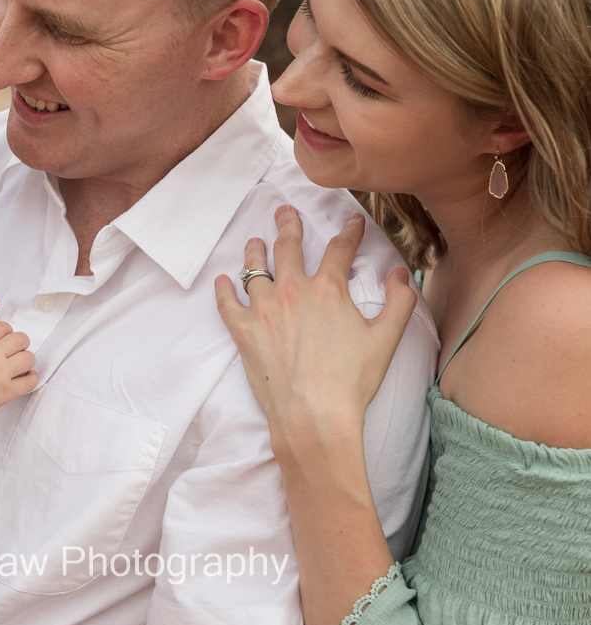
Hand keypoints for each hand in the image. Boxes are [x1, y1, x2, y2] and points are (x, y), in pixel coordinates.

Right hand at [0, 320, 36, 423]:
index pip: (2, 327)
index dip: (6, 330)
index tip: (6, 335)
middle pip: (20, 339)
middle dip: (21, 341)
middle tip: (17, 347)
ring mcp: (2, 373)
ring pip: (28, 358)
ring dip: (27, 358)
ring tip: (23, 362)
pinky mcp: (7, 391)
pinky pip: (29, 382)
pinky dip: (32, 378)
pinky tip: (28, 376)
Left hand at [214, 207, 415, 453]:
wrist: (313, 413)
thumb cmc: (351, 380)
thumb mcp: (387, 339)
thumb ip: (399, 302)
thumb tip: (401, 274)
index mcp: (327, 289)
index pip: (339, 250)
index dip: (349, 233)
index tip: (352, 221)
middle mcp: (292, 290)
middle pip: (288, 248)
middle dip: (288, 226)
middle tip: (285, 212)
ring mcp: (263, 309)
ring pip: (255, 269)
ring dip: (255, 252)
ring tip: (255, 241)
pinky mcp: (242, 330)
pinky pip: (227, 303)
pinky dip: (224, 290)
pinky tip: (222, 281)